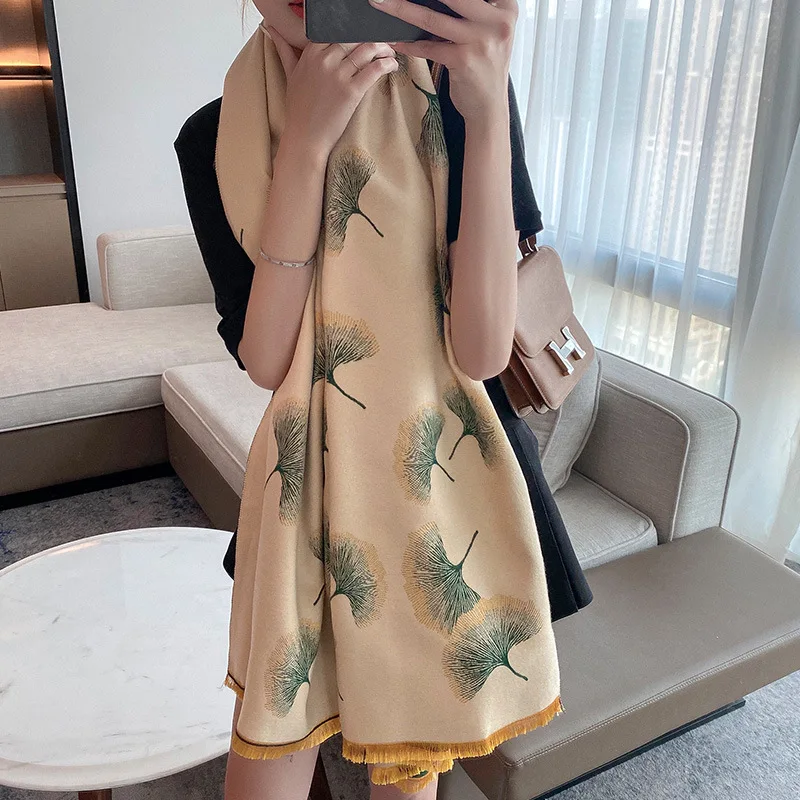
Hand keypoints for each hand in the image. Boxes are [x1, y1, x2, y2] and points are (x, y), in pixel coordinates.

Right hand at [267, 25, 398, 157]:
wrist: (305, 138)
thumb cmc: (298, 109)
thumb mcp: (290, 74)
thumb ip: (285, 49)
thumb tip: (271, 29)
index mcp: (311, 53)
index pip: (336, 29)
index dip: (351, 30)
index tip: (362, 32)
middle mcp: (324, 59)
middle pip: (354, 37)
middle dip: (371, 37)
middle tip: (383, 41)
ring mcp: (338, 75)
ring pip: (367, 50)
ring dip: (383, 48)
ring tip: (390, 51)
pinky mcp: (351, 91)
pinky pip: (374, 70)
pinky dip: (386, 64)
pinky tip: (392, 64)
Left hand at [368, 0, 516, 123]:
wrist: (489, 107)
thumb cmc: (484, 67)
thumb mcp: (486, 32)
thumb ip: (469, 13)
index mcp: (506, 8)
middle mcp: (498, 21)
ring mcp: (481, 40)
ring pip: (432, 18)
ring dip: (402, 10)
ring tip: (382, 3)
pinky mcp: (463, 60)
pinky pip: (429, 47)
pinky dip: (409, 44)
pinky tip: (397, 40)